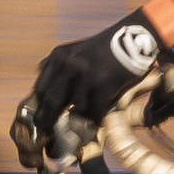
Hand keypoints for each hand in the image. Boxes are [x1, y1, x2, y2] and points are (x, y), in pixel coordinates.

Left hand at [28, 13, 163, 130]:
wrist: (134, 39)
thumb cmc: (105, 49)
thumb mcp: (76, 51)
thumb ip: (58, 68)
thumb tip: (39, 94)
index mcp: (59, 57)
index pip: (40, 89)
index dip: (40, 108)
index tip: (41, 121)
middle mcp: (69, 64)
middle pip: (52, 102)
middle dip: (49, 121)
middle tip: (49, 134)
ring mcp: (86, 74)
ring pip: (76, 109)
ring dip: (82, 117)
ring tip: (86, 120)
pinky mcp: (103, 83)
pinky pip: (94, 111)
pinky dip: (96, 118)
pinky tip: (99, 118)